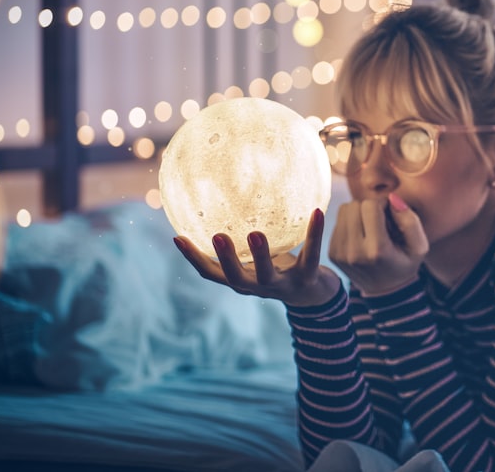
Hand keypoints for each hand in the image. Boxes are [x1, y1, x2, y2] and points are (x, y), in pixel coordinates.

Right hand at [174, 208, 341, 306]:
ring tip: (255, 233)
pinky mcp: (308, 278)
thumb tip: (223, 198)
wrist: (314, 296)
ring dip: (261, 255)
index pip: (211, 273)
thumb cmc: (279, 268)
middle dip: (226, 259)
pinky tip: (317, 212)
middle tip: (217, 236)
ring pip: (269, 274)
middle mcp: (259, 286)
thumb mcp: (258, 257)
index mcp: (242, 281)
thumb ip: (242, 236)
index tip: (178, 237)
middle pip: (237, 278)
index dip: (193, 258)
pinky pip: (312, 255)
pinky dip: (314, 234)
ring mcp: (283, 285)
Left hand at [329, 193, 428, 296]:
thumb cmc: (405, 263)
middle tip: (380, 220)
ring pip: (344, 210)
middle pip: (355, 206)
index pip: (371, 206)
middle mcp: (355, 252)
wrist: (385, 291)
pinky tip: (362, 234)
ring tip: (370, 226)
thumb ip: (410, 220)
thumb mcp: (419, 246)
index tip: (390, 215)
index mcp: (378, 250)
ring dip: (358, 212)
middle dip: (369, 207)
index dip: (383, 204)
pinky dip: (350, 222)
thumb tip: (391, 198)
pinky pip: (338, 221)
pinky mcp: (332, 253)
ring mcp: (341, 253)